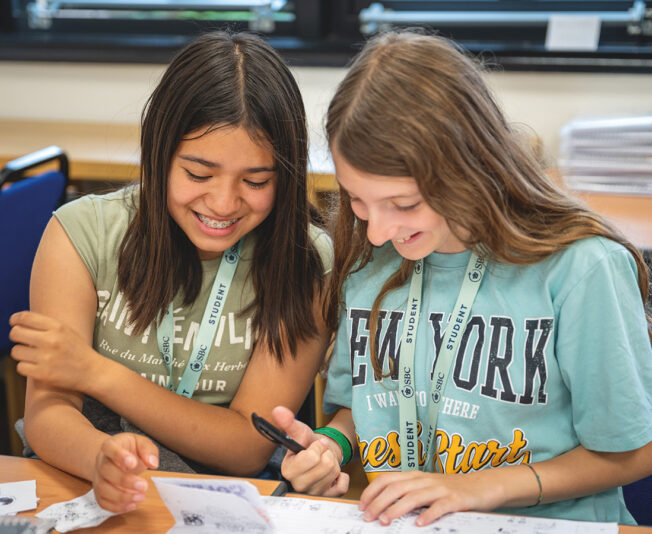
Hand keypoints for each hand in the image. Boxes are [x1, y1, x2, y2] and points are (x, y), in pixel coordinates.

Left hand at [9, 311, 98, 390]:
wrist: (92, 372)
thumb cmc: (78, 351)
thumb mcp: (68, 332)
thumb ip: (47, 326)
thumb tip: (20, 322)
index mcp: (58, 327)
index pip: (25, 317)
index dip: (15, 319)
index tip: (14, 322)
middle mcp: (51, 340)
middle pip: (16, 333)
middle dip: (16, 336)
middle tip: (22, 341)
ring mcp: (46, 358)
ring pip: (16, 351)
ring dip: (21, 354)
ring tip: (32, 356)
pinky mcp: (43, 374)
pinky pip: (20, 367)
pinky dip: (25, 367)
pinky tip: (35, 366)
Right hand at [92, 433, 158, 512]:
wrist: (117, 457)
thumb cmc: (130, 449)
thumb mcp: (141, 443)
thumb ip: (148, 450)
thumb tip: (152, 463)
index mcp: (111, 445)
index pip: (109, 447)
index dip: (119, 455)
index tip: (133, 463)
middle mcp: (101, 461)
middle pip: (106, 470)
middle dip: (125, 480)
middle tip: (143, 486)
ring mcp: (98, 477)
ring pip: (102, 488)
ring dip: (121, 496)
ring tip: (140, 497)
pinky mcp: (99, 491)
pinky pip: (102, 501)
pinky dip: (115, 506)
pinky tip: (131, 505)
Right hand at [272, 406, 348, 496]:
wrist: (320, 457)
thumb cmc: (308, 446)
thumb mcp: (301, 433)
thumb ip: (289, 422)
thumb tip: (278, 410)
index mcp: (288, 470)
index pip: (310, 457)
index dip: (317, 447)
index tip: (315, 445)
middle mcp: (298, 485)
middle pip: (325, 465)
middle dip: (326, 455)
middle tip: (321, 455)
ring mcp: (312, 494)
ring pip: (334, 473)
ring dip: (333, 463)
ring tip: (325, 462)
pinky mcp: (326, 498)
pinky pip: (342, 485)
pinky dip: (342, 476)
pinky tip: (332, 475)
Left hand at [359, 470, 495, 525]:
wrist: (483, 485)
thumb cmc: (452, 489)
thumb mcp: (427, 488)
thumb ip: (410, 494)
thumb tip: (384, 507)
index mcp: (416, 476)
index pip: (388, 479)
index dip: (372, 491)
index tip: (362, 505)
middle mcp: (425, 480)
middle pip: (396, 488)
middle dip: (379, 502)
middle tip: (368, 517)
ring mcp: (440, 489)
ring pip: (413, 497)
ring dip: (396, 509)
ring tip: (385, 521)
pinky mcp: (455, 500)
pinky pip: (439, 507)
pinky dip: (428, 515)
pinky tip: (419, 524)